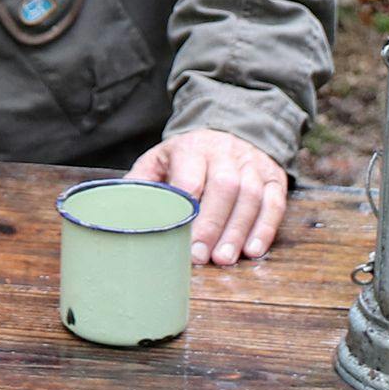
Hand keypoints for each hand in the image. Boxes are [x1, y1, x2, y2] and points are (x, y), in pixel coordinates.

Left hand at [128, 129, 289, 265]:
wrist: (229, 130)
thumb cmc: (188, 157)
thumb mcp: (160, 160)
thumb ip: (142, 184)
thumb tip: (115, 214)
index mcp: (192, 148)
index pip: (190, 178)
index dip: (186, 210)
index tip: (179, 239)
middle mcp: (225, 153)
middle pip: (224, 186)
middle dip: (213, 224)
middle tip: (202, 257)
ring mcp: (252, 164)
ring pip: (251, 196)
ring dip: (239, 230)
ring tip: (225, 259)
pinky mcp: (273, 177)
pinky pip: (274, 202)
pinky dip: (265, 228)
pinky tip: (254, 250)